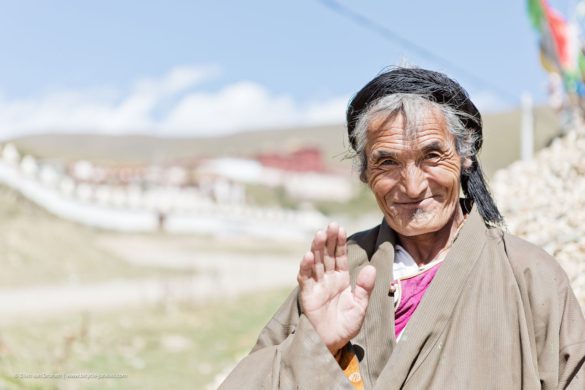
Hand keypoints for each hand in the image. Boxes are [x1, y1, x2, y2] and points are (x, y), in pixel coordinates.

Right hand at [297, 223, 375, 354]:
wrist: (332, 344)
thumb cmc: (345, 326)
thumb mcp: (359, 307)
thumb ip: (364, 288)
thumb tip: (370, 268)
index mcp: (340, 279)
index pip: (340, 257)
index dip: (340, 243)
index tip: (339, 228)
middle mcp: (327, 279)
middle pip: (327, 255)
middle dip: (329, 240)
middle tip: (331, 225)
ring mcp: (316, 286)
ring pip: (316, 262)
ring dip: (317, 248)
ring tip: (320, 235)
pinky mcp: (307, 295)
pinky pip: (305, 278)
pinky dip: (306, 266)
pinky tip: (309, 255)